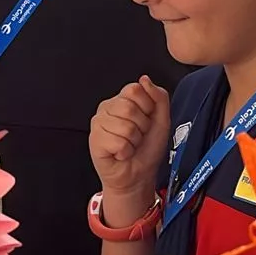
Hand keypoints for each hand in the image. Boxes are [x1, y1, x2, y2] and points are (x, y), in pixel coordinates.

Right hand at [90, 76, 172, 198]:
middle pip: (129, 107)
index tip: (146, 121)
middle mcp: (107, 108)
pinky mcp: (94, 140)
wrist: (138, 176)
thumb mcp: (161, 120)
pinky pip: (118, 142)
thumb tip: (144, 79)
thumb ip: (158, 97)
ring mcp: (98, 124)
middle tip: (137, 136)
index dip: (147, 108)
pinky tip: (121, 154)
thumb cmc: (147, 150)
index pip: (135, 89)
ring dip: (134, 141)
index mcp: (122, 100)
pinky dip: (125, 152)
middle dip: (141, 127)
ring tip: (129, 146)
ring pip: (125, 127)